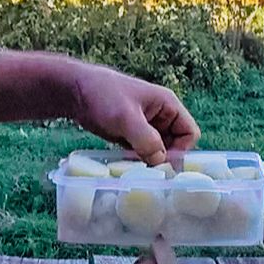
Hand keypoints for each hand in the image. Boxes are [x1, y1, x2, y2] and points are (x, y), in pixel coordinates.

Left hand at [66, 62, 200, 165]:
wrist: (74, 91)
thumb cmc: (103, 95)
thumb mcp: (127, 117)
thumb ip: (147, 140)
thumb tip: (160, 162)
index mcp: (168, 106)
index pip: (189, 133)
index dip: (181, 150)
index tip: (163, 164)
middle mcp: (161, 117)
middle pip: (175, 145)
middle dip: (164, 159)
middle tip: (148, 172)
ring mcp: (145, 127)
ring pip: (158, 151)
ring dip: (149, 162)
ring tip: (136, 171)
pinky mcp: (131, 136)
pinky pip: (142, 153)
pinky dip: (137, 161)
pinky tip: (126, 168)